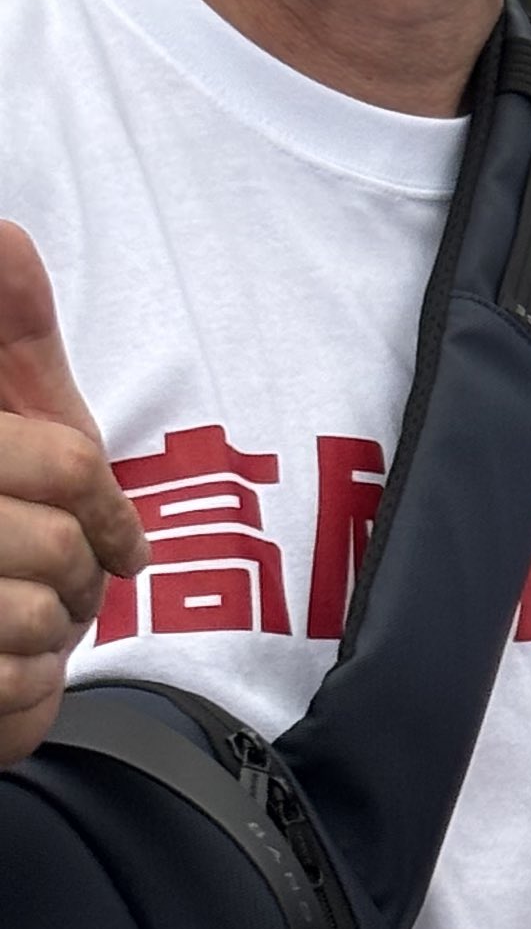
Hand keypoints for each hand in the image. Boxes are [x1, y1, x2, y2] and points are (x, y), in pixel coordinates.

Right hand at [0, 223, 145, 767]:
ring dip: (53, 633)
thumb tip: (6, 232)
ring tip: (22, 619)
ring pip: (40, 621)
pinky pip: (15, 696)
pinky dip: (26, 694)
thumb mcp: (3, 402)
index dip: (111, 511)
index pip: (70, 465)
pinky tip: (3, 668)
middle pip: (61, 548)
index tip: (121, 542)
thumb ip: (10, 328)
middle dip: (81, 574)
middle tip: (61, 581)